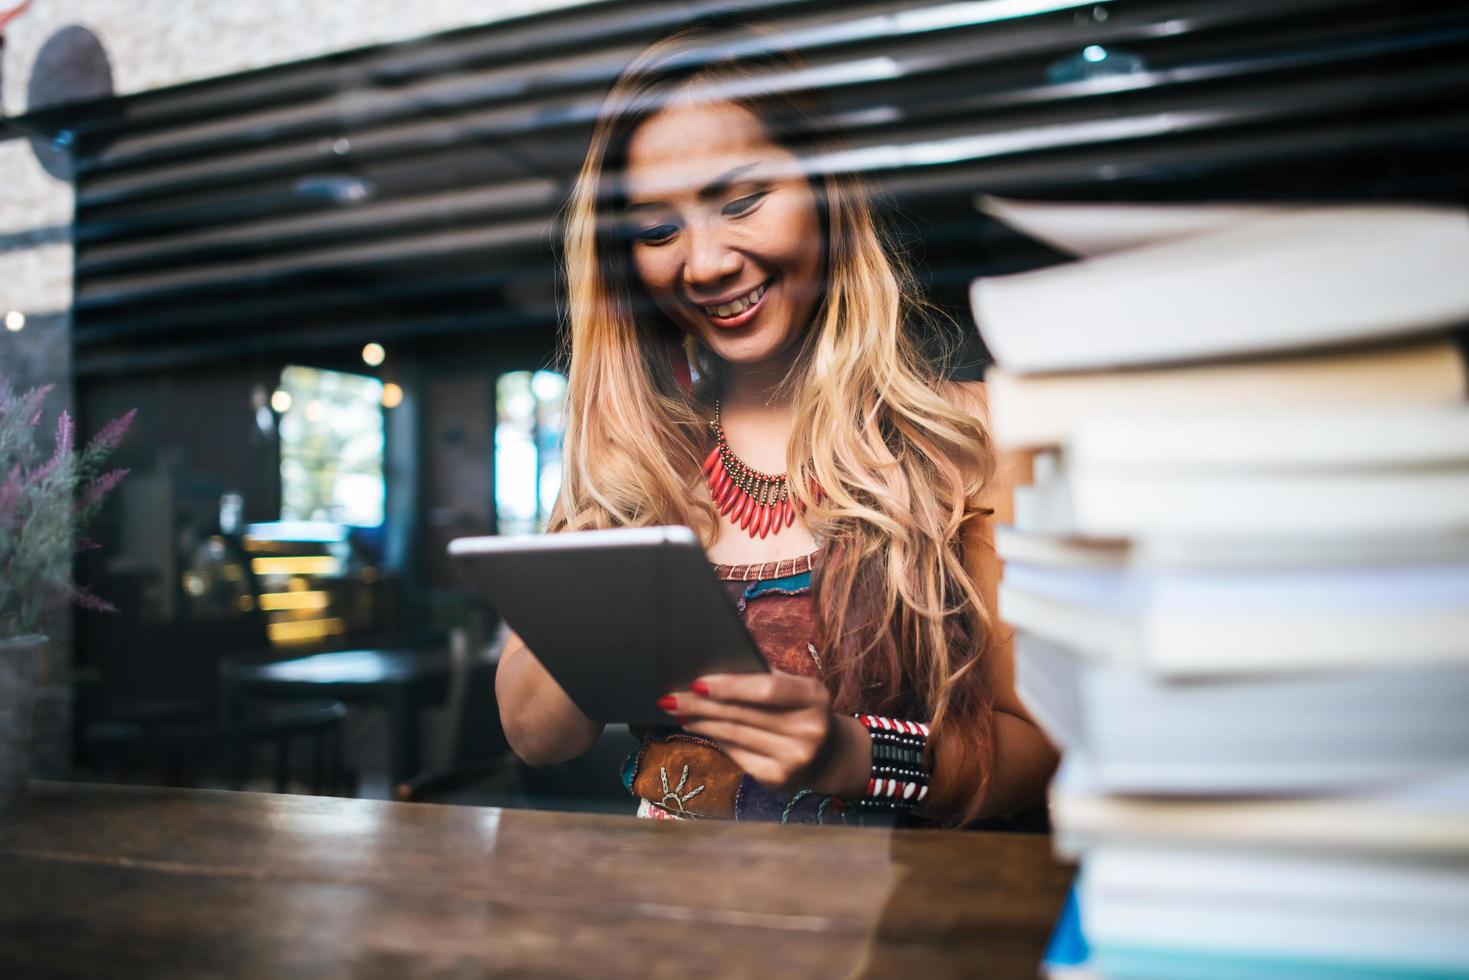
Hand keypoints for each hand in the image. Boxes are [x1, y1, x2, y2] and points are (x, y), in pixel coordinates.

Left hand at [660, 671, 868, 795]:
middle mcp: (809, 729)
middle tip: (671, 698)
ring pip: (734, 735)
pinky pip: (736, 754)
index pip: (766, 689)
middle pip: (742, 714)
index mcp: (814, 696)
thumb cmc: (800, 710)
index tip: (696, 682)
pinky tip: (699, 729)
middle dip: (701, 705)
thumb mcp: (795, 689)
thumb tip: (711, 672)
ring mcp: (795, 758)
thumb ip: (763, 678)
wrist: (829, 754)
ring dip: (701, 723)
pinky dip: (715, 740)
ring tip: (680, 711)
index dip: (729, 686)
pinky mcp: (778, 779)